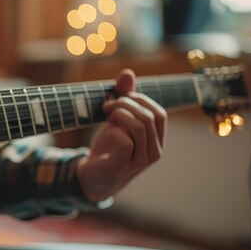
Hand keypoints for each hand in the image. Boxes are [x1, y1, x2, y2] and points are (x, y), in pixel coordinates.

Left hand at [77, 69, 166, 201]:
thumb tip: (127, 73)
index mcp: (157, 140)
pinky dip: (115, 129)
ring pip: (140, 127)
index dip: (140, 99)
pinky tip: (107, 131)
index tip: (119, 97)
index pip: (159, 113)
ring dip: (120, 113)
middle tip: (107, 105)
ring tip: (105, 114)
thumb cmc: (108, 147)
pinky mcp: (123, 166)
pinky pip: (126, 141)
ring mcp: (140, 161)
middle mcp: (154, 152)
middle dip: (127, 103)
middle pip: (149, 117)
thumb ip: (125, 98)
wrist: (91, 176)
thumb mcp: (117, 120)